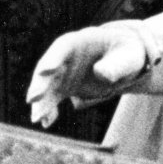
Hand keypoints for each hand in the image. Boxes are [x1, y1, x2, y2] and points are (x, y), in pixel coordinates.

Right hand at [26, 24, 149, 128]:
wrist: (125, 62)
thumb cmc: (128, 54)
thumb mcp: (128, 57)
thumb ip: (116, 65)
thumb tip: (101, 74)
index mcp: (81, 41)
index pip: (63, 47)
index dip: (53, 58)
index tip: (46, 71)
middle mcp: (66, 56)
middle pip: (48, 69)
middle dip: (40, 84)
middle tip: (34, 98)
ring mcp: (63, 73)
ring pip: (47, 87)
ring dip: (41, 102)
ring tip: (38, 118)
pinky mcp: (65, 88)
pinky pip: (53, 99)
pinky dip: (49, 110)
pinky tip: (46, 122)